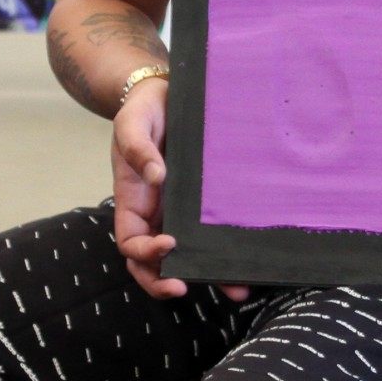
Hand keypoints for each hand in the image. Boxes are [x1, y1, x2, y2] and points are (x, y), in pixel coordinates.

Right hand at [111, 79, 248, 302]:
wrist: (165, 93)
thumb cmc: (143, 110)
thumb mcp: (133, 123)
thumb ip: (138, 148)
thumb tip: (157, 176)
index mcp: (133, 201)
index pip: (131, 242)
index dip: (144, 253)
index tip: (169, 245)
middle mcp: (156, 214)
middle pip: (154, 262)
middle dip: (167, 280)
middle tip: (186, 286)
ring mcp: (180, 212)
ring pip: (189, 254)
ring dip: (208, 274)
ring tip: (236, 287)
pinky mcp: (204, 205)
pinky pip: (213, 232)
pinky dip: (228, 250)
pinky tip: (251, 259)